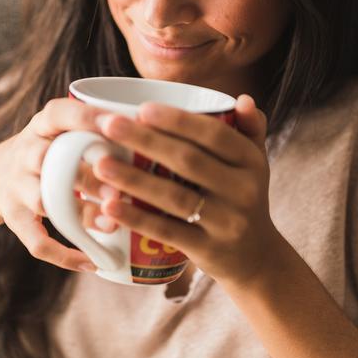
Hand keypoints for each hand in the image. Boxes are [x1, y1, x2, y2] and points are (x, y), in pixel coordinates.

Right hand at [0, 98, 118, 271]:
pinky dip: (64, 256)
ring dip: (80, 214)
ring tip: (113, 226)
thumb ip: (99, 138)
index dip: (88, 118)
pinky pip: (36, 242)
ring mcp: (16, 186)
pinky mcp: (14, 218)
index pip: (60, 113)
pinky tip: (92, 262)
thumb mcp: (65, 133)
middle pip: (50, 160)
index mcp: (43, 125)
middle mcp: (26, 152)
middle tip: (121, 190)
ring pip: (45, 201)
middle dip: (87, 175)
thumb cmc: (53, 153)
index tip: (120, 123)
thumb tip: (159, 147)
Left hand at [92, 94, 277, 285]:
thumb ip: (249, 128)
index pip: (214, 135)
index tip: (141, 108)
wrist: (257, 260)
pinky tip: (109, 207)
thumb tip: (241, 98)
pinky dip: (137, 218)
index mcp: (251, 162)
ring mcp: (226, 223)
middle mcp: (244, 191)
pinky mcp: (207, 250)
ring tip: (100, 164)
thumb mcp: (255, 164)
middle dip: (145, 140)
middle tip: (107, 125)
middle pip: (189, 161)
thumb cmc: (243, 198)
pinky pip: (168, 232)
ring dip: (134, 179)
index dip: (178, 121)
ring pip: (175, 196)